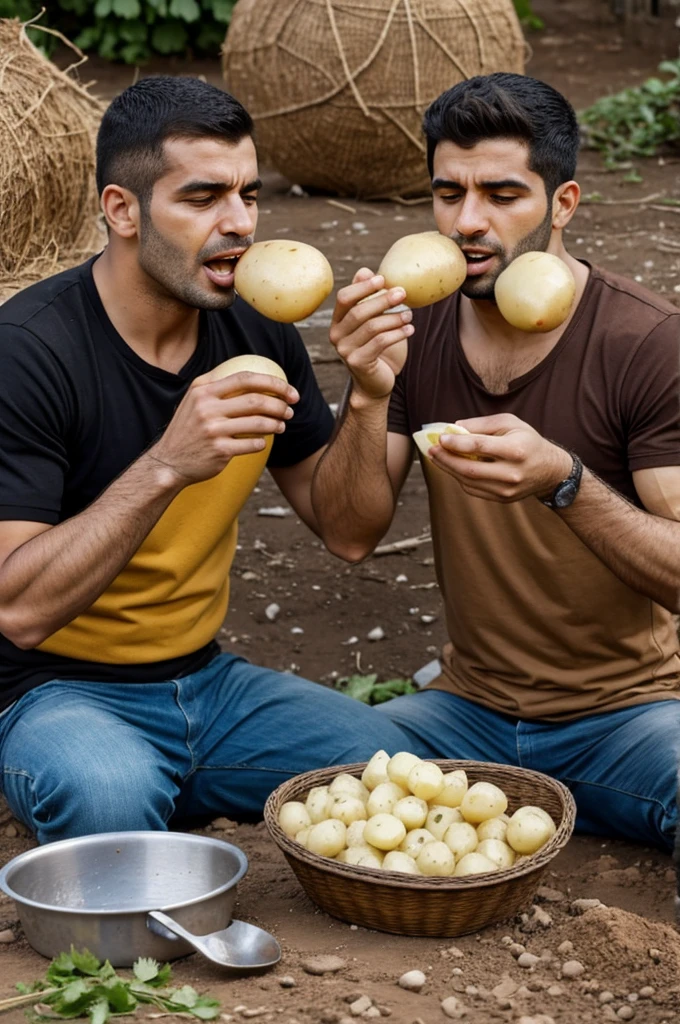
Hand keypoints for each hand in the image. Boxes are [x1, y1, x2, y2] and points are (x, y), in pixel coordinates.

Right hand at [148, 370, 298, 483]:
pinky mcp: (219, 451)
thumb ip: (217, 387)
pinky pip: (252, 444)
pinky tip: (262, 442)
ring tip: (281, 426)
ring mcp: (213, 430)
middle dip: (280, 405)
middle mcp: (206, 408)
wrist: (168, 462)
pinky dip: (262, 443)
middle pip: (255, 400)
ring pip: (258, 423)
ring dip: (276, 424)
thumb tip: (253, 377)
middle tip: (290, 410)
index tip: (289, 391)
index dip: (273, 382)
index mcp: (203, 390)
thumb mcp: (194, 400)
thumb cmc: (188, 430)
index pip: (245, 378)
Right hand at [329, 268, 413, 404]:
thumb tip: (365, 271)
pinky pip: (380, 343)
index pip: (344, 298)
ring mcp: (345, 350)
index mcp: (337, 321)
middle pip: (359, 311)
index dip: (363, 287)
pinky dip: (397, 334)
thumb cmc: (375, 347)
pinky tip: (410, 330)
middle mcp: (336, 335)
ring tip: (410, 315)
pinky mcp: (358, 363)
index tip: (382, 279)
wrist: (374, 381)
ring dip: (394, 318)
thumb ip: (366, 298)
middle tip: (403, 293)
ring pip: (371, 327)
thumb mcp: (371, 320)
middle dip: (382, 300)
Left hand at [427, 413, 573, 502]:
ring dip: (449, 469)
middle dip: (446, 459)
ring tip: (437, 457)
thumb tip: (455, 427)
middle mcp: (512, 473)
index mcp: (516, 450)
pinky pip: (474, 490)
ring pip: (469, 482)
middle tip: (431, 450)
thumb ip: (482, 424)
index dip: (457, 443)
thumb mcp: (510, 423)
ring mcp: (507, 489)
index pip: (479, 447)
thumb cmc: (527, 440)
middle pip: (470, 469)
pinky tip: (453, 467)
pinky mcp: (502, 499)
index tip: (441, 438)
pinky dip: (460, 478)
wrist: (550, 470)